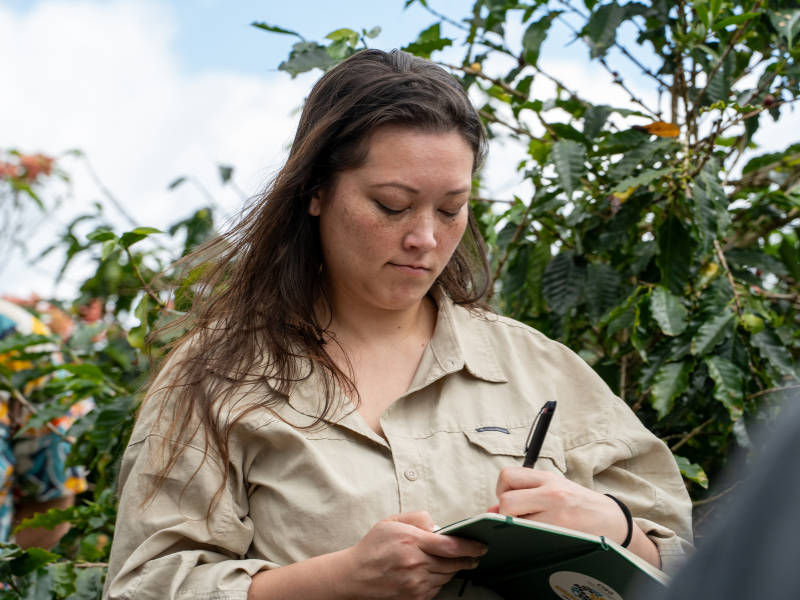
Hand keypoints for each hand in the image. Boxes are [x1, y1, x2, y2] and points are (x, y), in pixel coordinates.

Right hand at [330, 511, 486, 599]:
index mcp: (411, 541)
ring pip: (447, 576)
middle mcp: (415, 564)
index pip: (451, 545)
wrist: (354, 577)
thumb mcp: (391, 522)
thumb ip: (417, 518)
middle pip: (453, 563)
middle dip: (468, 559)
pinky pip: (437, 588)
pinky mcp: (415, 598)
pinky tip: (433, 572)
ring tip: (451, 561)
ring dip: (453, 569)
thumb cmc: (373, 547)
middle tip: (475, 555)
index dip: (471, 546)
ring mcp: (415, 584)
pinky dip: (439, 580)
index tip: (481, 545)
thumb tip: (438, 525)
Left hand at [487, 468, 628, 544]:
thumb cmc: (578, 502)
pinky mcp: (562, 535)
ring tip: (530, 526)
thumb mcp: (553, 488)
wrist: (610, 519)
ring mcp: (557, 516)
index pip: (507, 476)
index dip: (502, 489)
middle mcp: (552, 493)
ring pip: (516, 523)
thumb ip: (523, 494)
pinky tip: (538, 536)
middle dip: (505, 512)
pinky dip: (528, 538)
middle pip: (507, 501)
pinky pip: (531, 538)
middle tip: (517, 517)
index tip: (511, 499)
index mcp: (547, 478)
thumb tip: (490, 511)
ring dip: (516, 527)